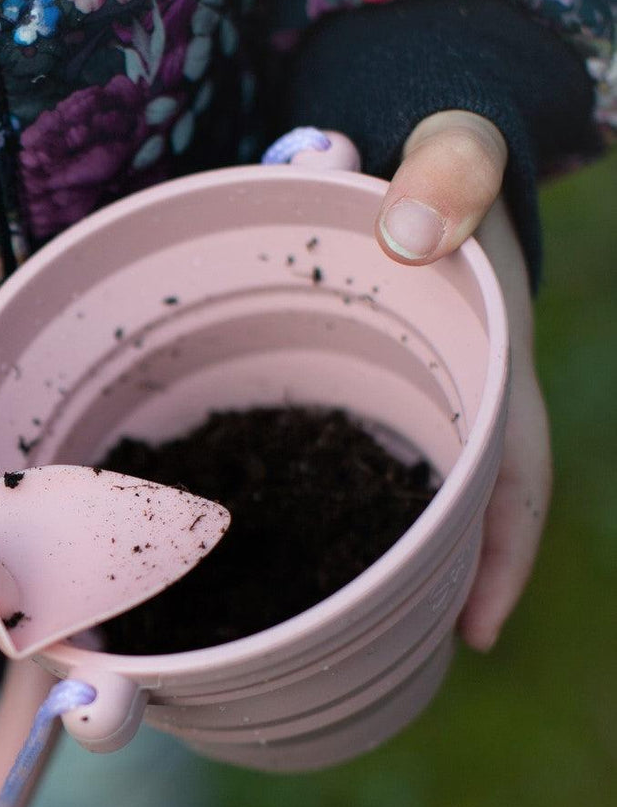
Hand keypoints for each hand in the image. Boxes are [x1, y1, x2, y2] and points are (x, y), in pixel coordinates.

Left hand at [376, 110, 549, 650]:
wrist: (419, 147)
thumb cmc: (450, 157)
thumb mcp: (461, 146)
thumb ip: (452, 170)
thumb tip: (415, 229)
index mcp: (497, 363)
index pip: (517, 479)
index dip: (504, 558)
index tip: (478, 632)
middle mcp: (458, 398)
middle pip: (456, 512)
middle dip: (433, 586)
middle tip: (379, 659)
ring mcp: (410, 400)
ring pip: (401, 496)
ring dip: (380, 558)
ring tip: (327, 629)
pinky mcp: (367, 392)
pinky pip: (353, 460)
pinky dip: (332, 505)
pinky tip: (289, 545)